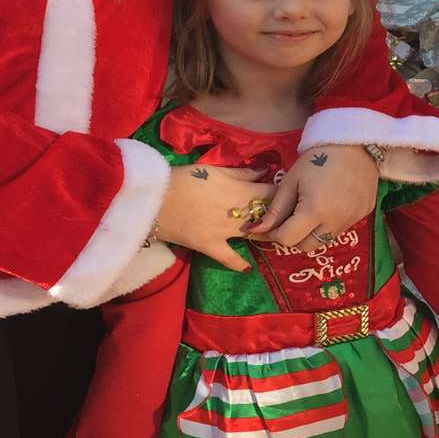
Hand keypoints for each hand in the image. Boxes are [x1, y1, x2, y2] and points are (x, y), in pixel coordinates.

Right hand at [154, 164, 271, 271]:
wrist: (154, 198)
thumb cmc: (182, 178)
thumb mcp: (213, 169)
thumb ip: (241, 173)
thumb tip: (265, 171)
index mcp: (240, 190)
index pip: (272, 193)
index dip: (280, 194)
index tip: (285, 196)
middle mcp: (238, 212)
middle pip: (267, 215)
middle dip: (276, 215)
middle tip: (280, 216)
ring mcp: (225, 231)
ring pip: (253, 234)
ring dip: (262, 234)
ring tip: (268, 234)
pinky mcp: (211, 246)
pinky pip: (229, 258)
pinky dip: (239, 264)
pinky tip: (247, 268)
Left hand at [255, 145, 379, 252]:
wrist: (354, 143)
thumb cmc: (318, 157)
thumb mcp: (292, 181)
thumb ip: (275, 209)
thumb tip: (255, 230)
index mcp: (314, 211)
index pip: (287, 239)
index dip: (274, 234)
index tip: (270, 225)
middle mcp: (335, 221)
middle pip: (306, 247)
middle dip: (293, 238)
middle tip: (288, 220)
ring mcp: (351, 220)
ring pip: (323, 240)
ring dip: (311, 233)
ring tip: (309, 211)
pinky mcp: (362, 215)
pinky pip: (339, 229)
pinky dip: (329, 224)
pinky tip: (328, 205)